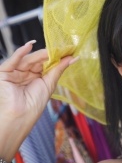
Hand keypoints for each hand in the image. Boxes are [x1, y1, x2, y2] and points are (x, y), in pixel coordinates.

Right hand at [0, 41, 74, 156]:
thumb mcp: (49, 83)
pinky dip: (20, 53)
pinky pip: (13, 60)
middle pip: (37, 60)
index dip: (56, 56)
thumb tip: (73, 57)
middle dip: (49, 54)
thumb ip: (59, 68)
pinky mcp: (4, 73)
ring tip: (51, 51)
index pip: (46, 63)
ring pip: (28, 59)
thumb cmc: (34, 104)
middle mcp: (25, 73)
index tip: (68, 50)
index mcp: (36, 77)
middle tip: (61, 48)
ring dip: (39, 54)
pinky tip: (29, 45)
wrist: (20, 116)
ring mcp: (14, 72)